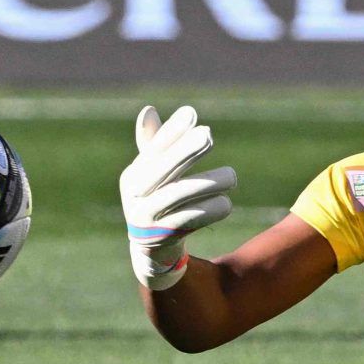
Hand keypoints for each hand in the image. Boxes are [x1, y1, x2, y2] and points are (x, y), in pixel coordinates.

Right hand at [119, 105, 235, 289]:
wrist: (153, 253)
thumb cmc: (157, 202)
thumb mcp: (152, 176)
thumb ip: (155, 145)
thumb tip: (148, 110)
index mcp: (132, 176)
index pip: (152, 149)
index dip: (171, 131)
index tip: (192, 113)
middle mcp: (134, 196)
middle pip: (162, 168)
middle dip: (185, 150)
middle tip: (208, 134)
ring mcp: (147, 219)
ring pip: (179, 195)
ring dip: (207, 183)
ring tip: (231, 177)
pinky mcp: (163, 238)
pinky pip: (190, 220)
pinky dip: (210, 210)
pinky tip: (225, 204)